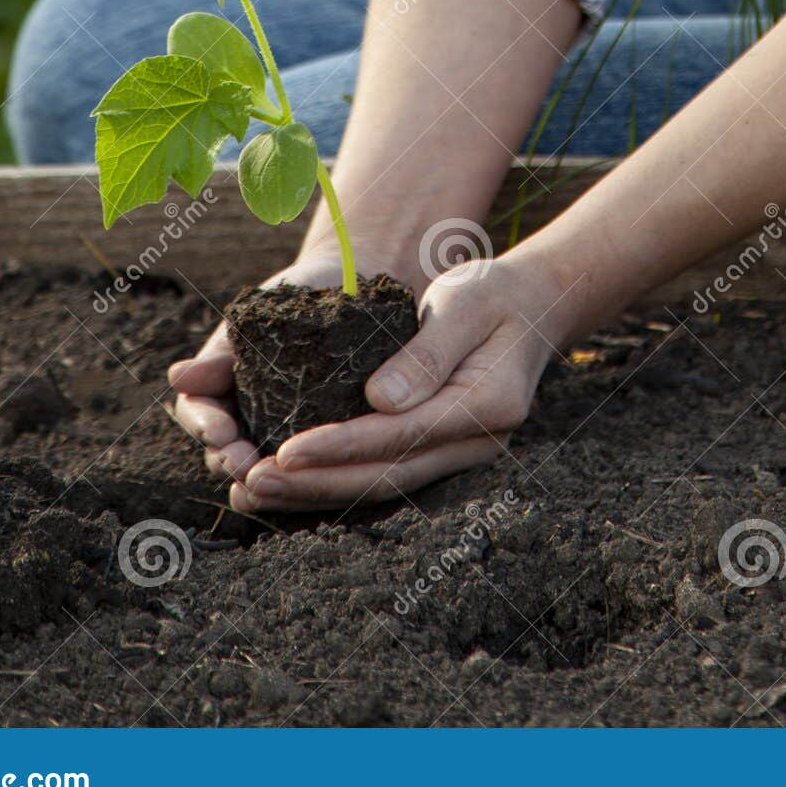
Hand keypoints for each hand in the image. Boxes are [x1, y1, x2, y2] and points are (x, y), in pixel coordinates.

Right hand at [168, 248, 363, 484]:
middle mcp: (240, 411)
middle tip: (245, 464)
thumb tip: (176, 376)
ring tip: (268, 479)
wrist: (347, 282)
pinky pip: (303, 461)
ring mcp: (274, 424)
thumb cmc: (292, 299)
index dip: (204, 426)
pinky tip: (310, 481)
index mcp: (218, 382)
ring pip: (258, 460)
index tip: (221, 432)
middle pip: (221, 448)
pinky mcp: (314, 434)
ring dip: (260, 475)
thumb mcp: (254, 321)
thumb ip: (220, 353)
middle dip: (230, 459)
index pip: (197, 412)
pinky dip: (300, 474)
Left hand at [227, 252, 571, 512]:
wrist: (532, 307)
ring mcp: (463, 454)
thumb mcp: (464, 303)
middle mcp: (479, 443)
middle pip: (388, 476)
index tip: (285, 452)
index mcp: (488, 405)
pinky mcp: (441, 452)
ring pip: (384, 486)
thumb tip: (378, 401)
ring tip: (256, 491)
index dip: (340, 447)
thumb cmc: (493, 294)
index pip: (402, 436)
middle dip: (317, 483)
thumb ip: (427, 352)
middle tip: (253, 483)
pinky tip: (292, 484)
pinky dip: (336, 482)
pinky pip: (385, 475)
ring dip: (319, 492)